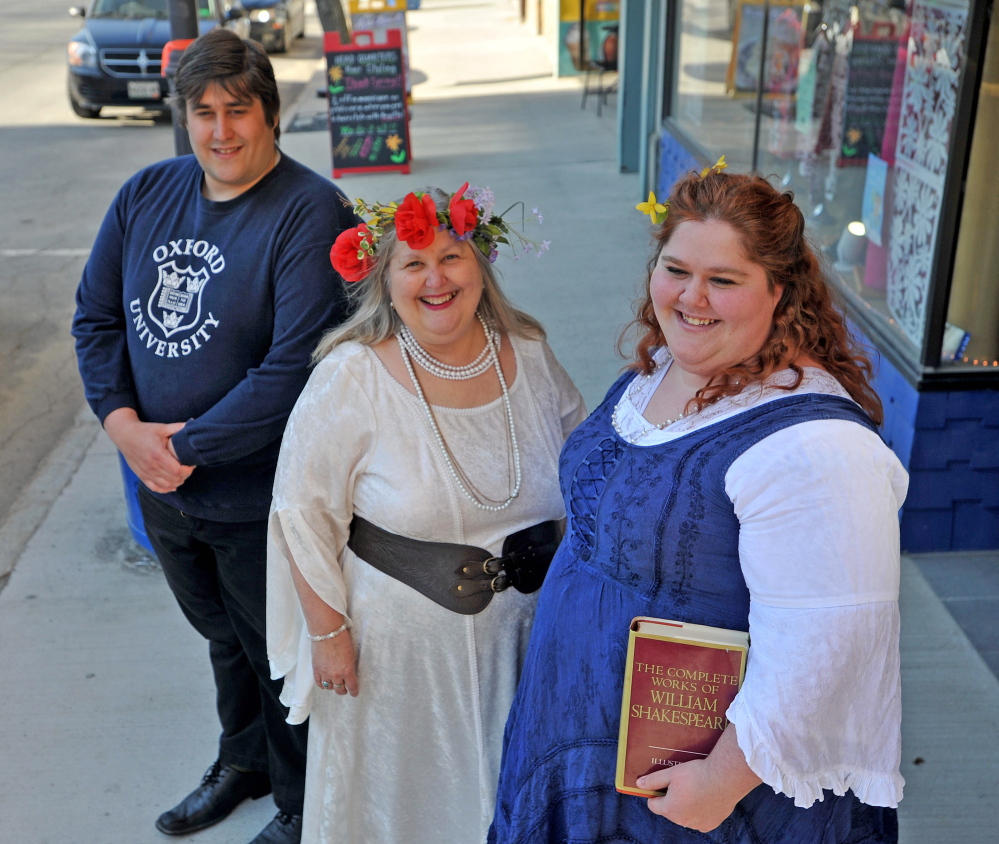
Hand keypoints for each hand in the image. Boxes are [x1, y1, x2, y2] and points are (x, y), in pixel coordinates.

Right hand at [103, 407, 194, 492]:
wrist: (124, 435)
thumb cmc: (144, 431)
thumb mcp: (161, 428)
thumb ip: (178, 427)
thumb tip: (193, 423)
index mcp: (157, 454)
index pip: (177, 470)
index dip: (188, 470)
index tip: (192, 464)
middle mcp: (151, 466)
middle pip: (174, 479)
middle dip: (185, 475)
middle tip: (188, 468)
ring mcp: (145, 472)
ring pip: (166, 485)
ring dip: (177, 482)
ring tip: (182, 475)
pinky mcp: (141, 475)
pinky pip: (155, 488)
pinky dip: (165, 489)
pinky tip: (172, 485)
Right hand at [312, 629, 358, 696]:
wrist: (327, 631)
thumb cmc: (342, 638)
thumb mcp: (351, 654)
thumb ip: (350, 666)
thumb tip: (349, 673)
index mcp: (348, 670)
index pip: (352, 686)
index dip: (354, 691)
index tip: (354, 693)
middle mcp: (336, 675)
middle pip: (340, 689)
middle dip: (343, 690)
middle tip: (345, 689)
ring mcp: (325, 673)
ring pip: (329, 687)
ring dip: (333, 687)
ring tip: (334, 684)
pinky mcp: (316, 669)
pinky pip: (319, 683)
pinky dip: (322, 685)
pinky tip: (325, 684)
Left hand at [637, 725, 760, 832]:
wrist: (725, 778)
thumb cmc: (696, 774)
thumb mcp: (671, 773)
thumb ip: (653, 780)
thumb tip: (639, 784)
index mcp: (670, 809)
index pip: (654, 805)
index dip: (655, 794)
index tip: (661, 785)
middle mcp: (683, 821)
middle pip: (670, 811)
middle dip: (672, 799)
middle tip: (680, 784)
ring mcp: (698, 824)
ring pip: (686, 815)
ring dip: (687, 805)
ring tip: (694, 788)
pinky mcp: (712, 823)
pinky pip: (701, 818)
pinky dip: (701, 810)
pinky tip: (705, 796)